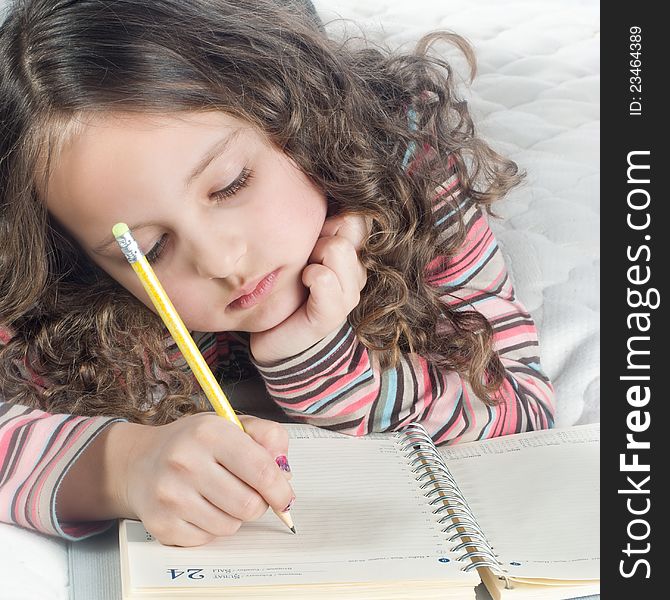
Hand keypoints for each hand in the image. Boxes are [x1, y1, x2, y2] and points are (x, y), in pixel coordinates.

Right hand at [118, 414, 293, 545]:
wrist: (140, 461)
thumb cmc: (193, 443)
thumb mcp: (232, 424)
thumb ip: (268, 437)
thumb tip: (284, 471)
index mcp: (209, 433)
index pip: (261, 470)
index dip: (280, 489)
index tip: (285, 496)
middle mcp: (186, 462)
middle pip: (249, 505)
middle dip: (258, 503)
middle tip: (248, 492)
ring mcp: (171, 495)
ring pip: (231, 526)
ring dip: (234, 515)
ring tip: (219, 495)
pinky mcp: (162, 524)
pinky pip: (208, 539)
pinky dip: (211, 527)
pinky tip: (199, 507)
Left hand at [250, 214, 368, 364]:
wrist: (273, 337)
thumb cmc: (285, 287)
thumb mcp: (301, 251)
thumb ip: (316, 229)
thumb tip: (320, 198)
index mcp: (352, 255)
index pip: (358, 218)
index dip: (331, 221)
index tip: (312, 238)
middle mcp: (357, 273)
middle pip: (348, 227)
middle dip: (319, 237)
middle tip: (303, 259)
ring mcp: (349, 295)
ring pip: (338, 249)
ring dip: (312, 258)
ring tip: (301, 275)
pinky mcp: (332, 314)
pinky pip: (324, 278)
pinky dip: (309, 278)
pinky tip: (302, 287)